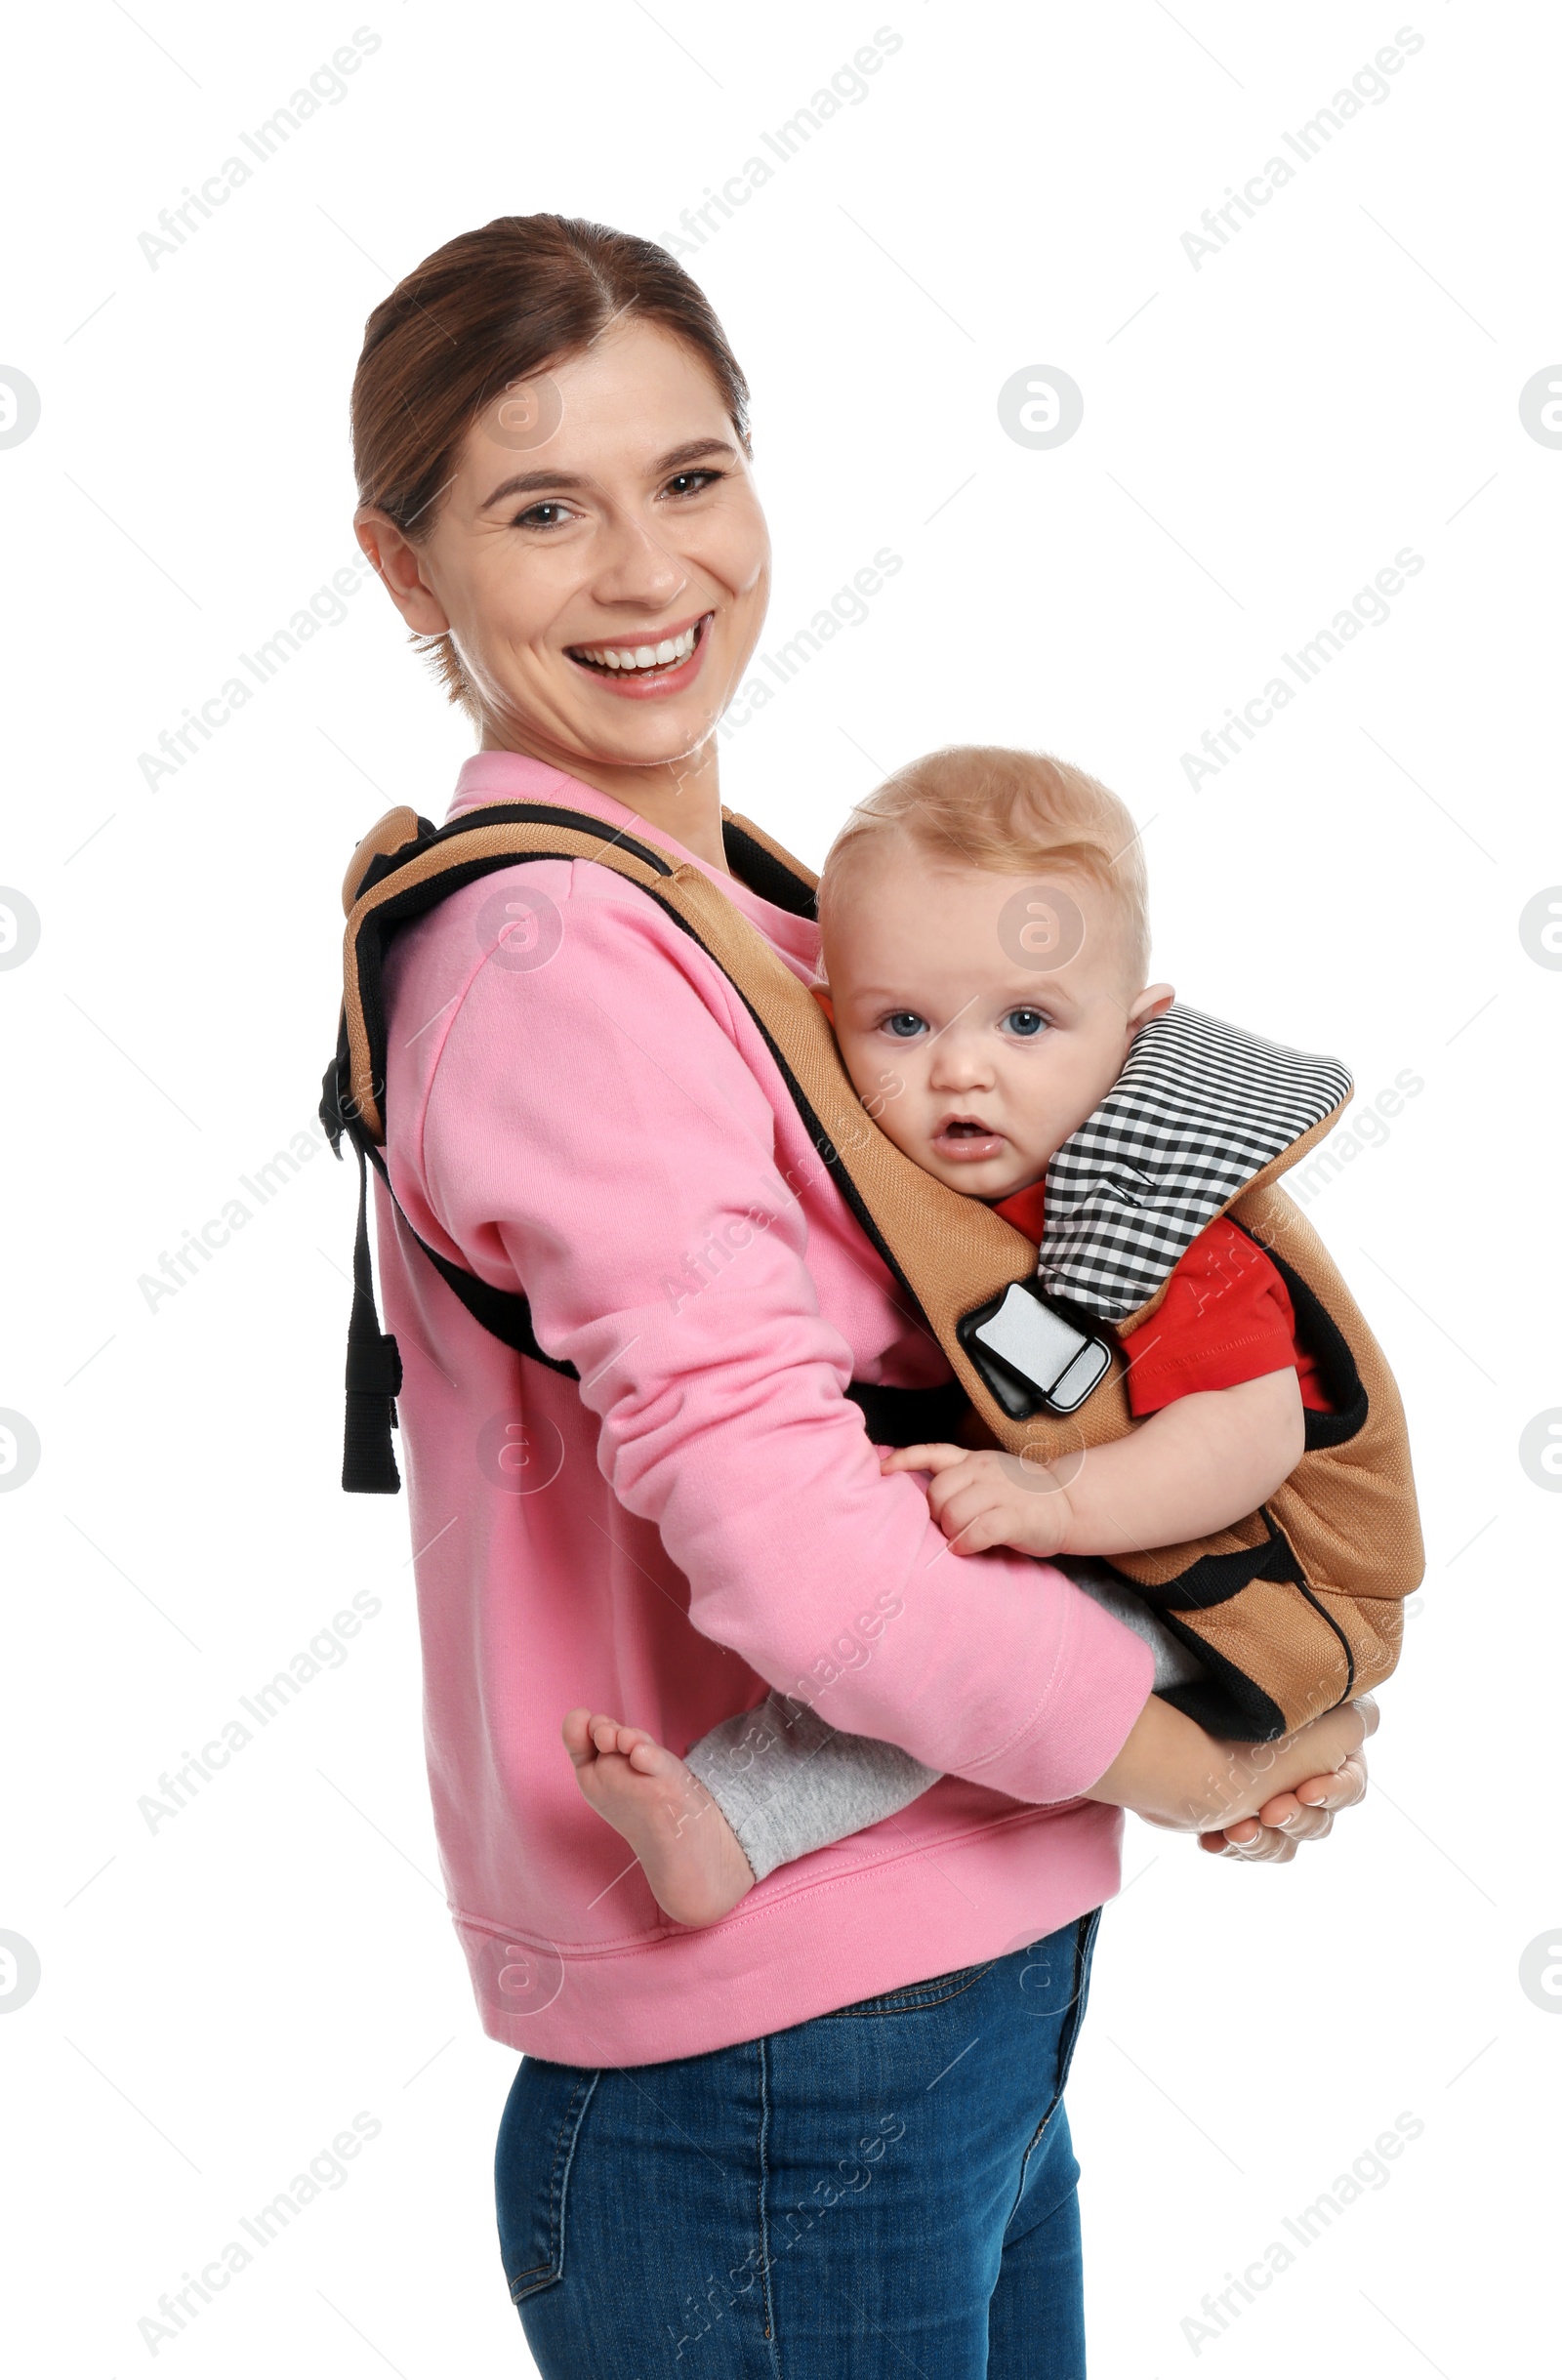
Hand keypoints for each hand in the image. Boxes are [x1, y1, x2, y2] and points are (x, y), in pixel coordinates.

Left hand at [881, 1442, 1071, 1558]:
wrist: (1069, 1503)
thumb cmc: (1024, 1495)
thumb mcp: (990, 1474)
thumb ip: (960, 1479)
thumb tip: (924, 1501)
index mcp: (975, 1459)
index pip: (932, 1452)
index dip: (903, 1460)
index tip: (882, 1471)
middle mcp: (984, 1471)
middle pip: (936, 1492)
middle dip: (934, 1514)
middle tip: (948, 1527)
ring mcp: (1000, 1493)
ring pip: (953, 1512)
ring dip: (949, 1531)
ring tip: (961, 1539)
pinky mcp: (1014, 1517)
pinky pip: (976, 1531)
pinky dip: (966, 1543)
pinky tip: (969, 1548)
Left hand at [1198, 1713, 1374, 1861]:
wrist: (1171, 1724)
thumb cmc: (1244, 1711)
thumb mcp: (1305, 1705)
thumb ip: (1350, 1716)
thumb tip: (1371, 1720)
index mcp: (1325, 1751)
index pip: (1350, 1785)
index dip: (1334, 1792)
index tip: (1306, 1790)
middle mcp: (1301, 1779)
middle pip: (1320, 1822)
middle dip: (1295, 1821)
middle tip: (1268, 1811)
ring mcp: (1268, 1802)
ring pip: (1285, 1846)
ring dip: (1263, 1843)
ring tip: (1234, 1831)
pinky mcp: (1236, 1818)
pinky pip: (1247, 1849)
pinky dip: (1230, 1847)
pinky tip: (1210, 1840)